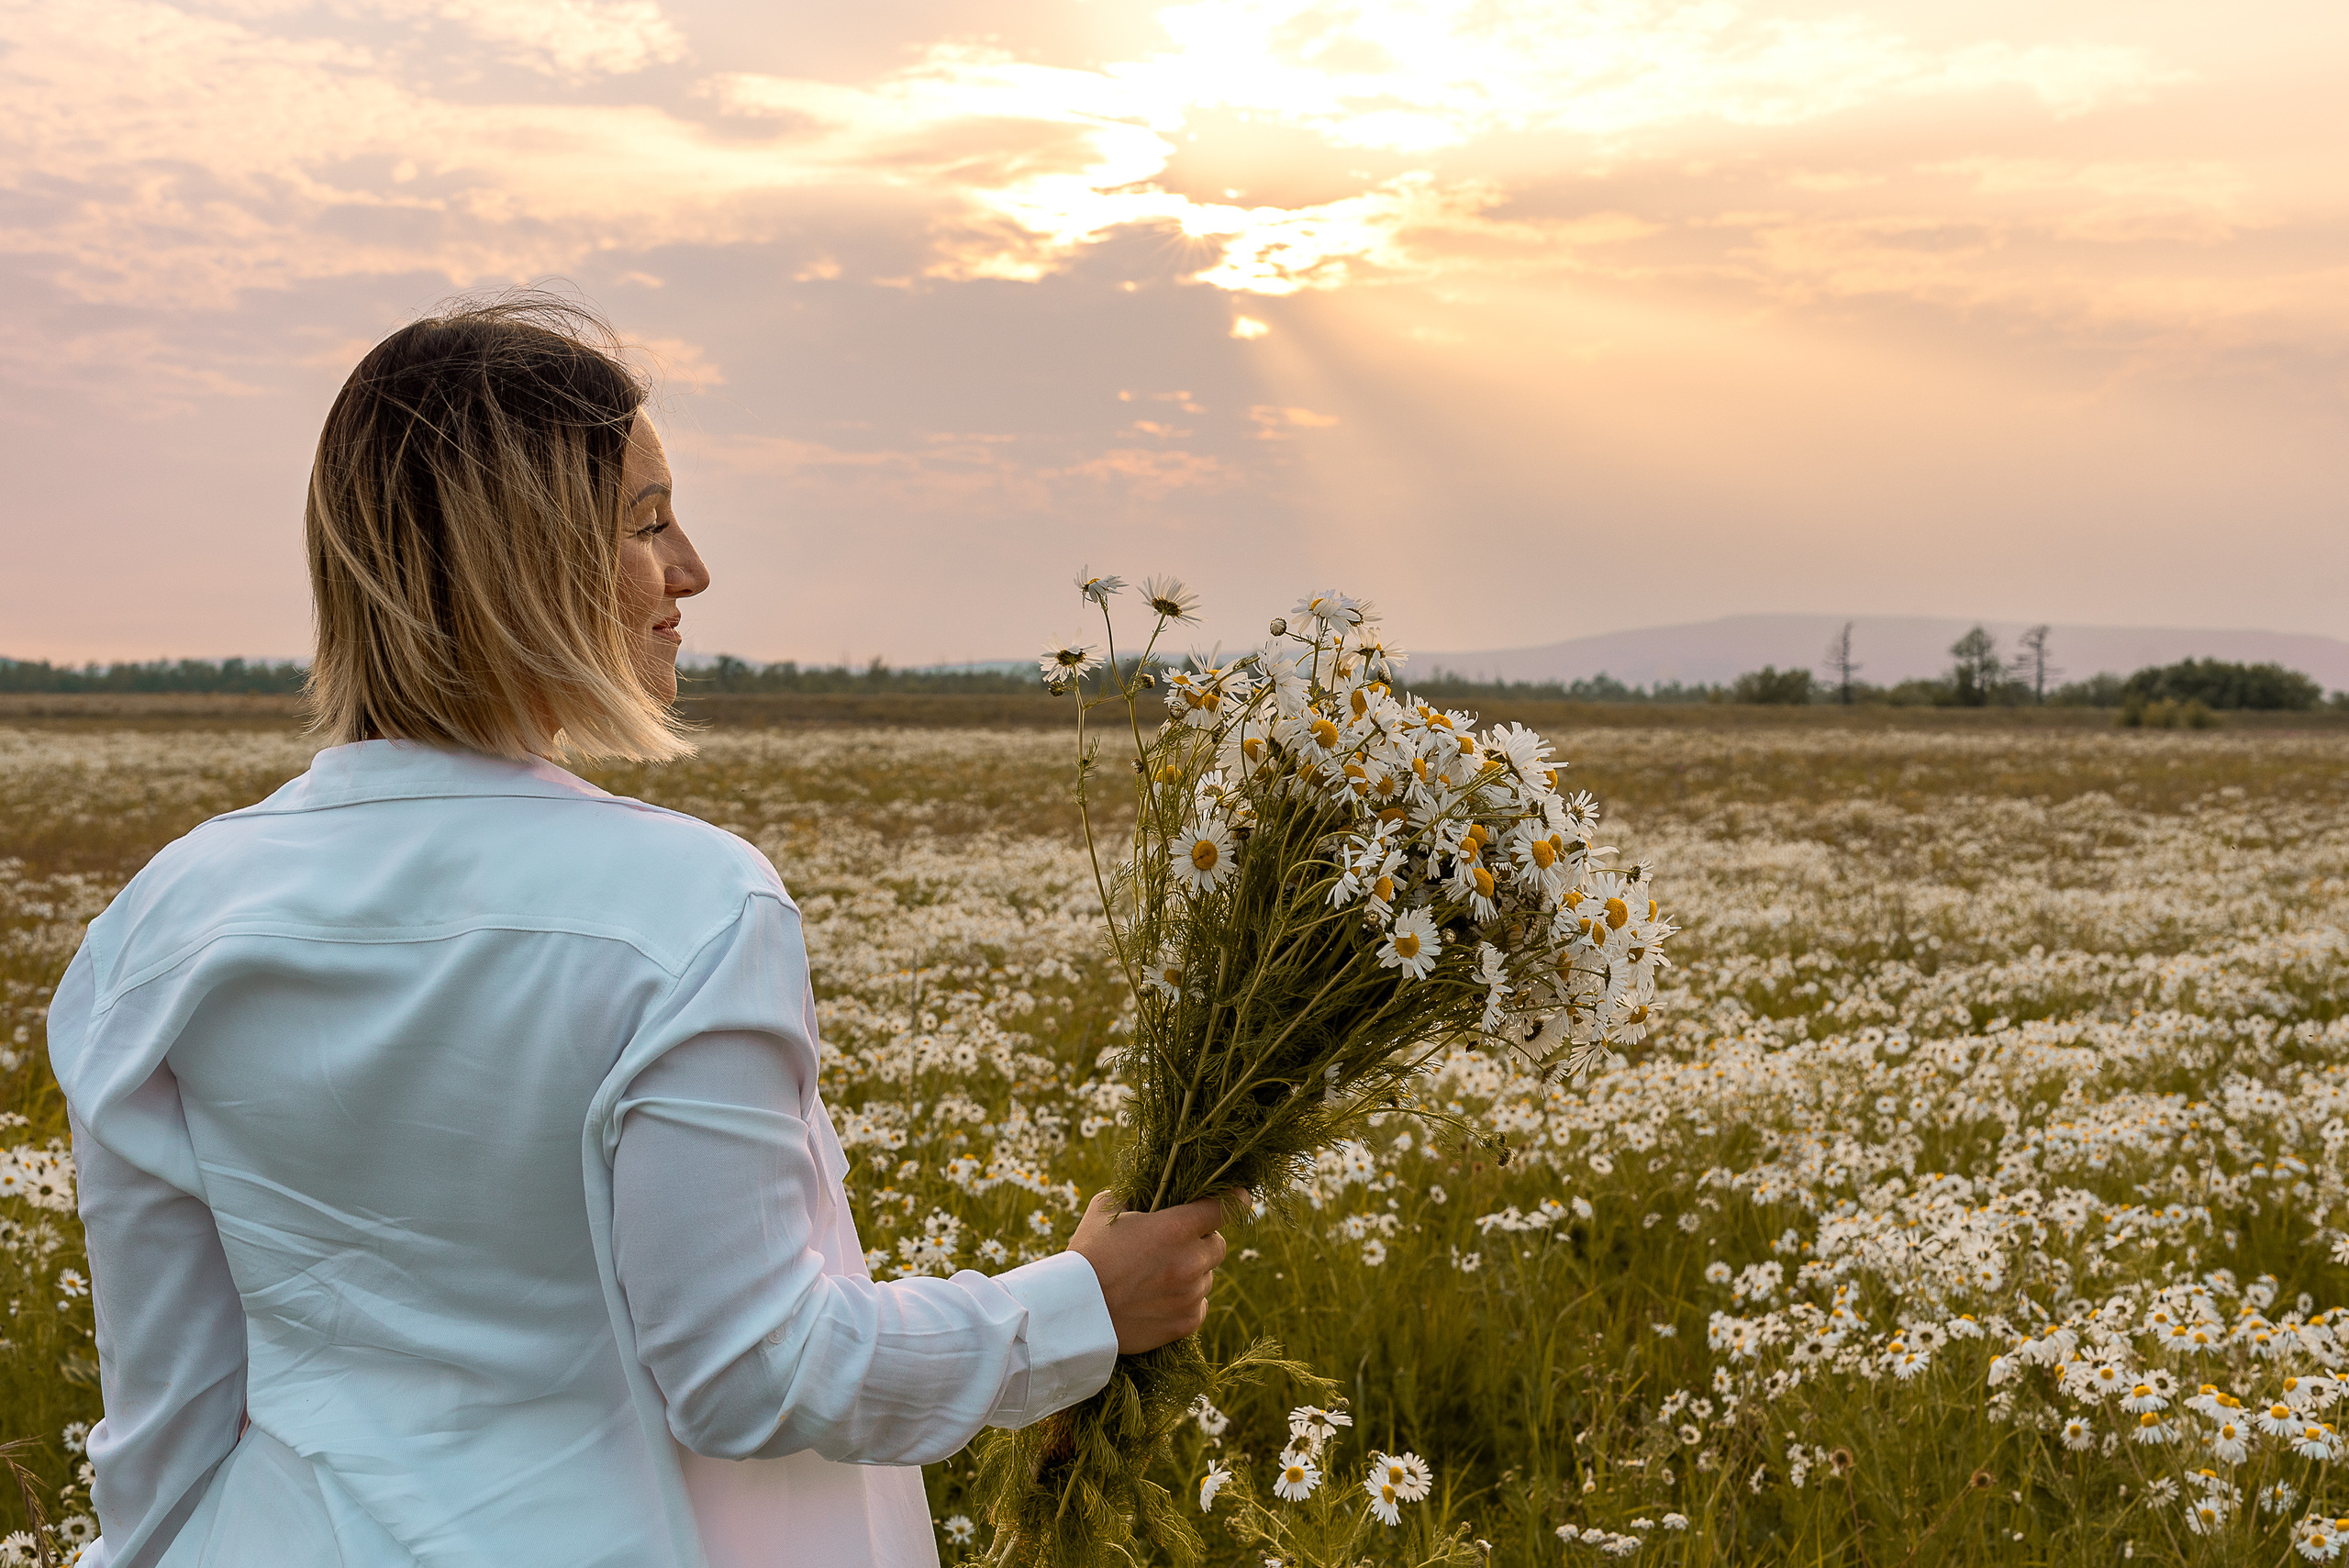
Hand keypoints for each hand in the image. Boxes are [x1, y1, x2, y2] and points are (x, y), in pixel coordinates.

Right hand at [1067, 1190, 1229, 1354]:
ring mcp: (1190, 1295)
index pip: (1225, 1207)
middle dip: (1202, 1241)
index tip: (1241, 1197)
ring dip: (1192, 1273)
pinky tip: (1160, 1299)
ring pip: (1208, 1277)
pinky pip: (1200, 1306)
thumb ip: (1136, 1194)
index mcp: (1175, 1227)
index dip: (1234, 1199)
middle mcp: (1190, 1261)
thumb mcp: (1105, 1208)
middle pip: (1218, 1244)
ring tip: (1157, 1276)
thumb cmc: (1086, 1255)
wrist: (1072, 1312)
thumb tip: (1152, 1191)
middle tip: (1175, 1245)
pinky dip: (1187, 1301)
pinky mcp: (1185, 1324)